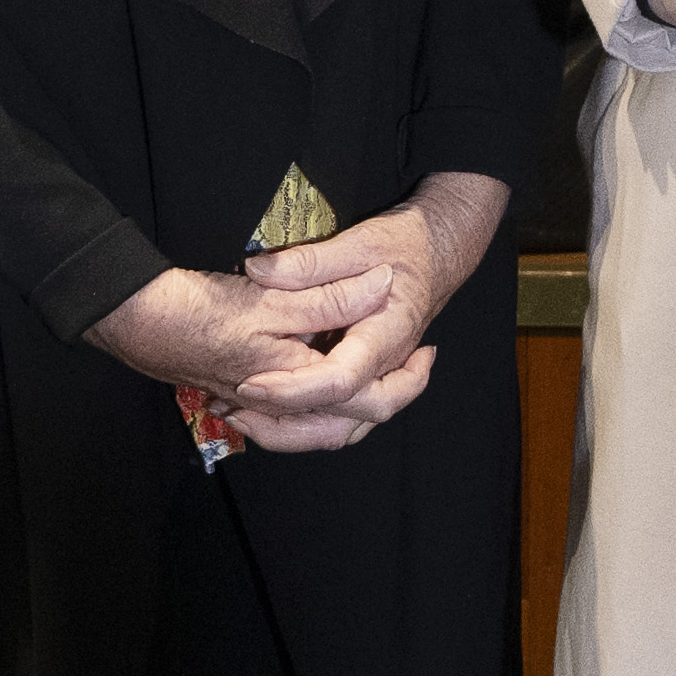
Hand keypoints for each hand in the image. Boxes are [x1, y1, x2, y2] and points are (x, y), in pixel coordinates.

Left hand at [136, 169, 511, 451]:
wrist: (438, 252)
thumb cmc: (402, 245)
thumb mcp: (358, 240)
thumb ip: (310, 261)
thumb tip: (259, 271)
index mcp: (386, 335)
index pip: (341, 380)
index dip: (294, 388)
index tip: (251, 383)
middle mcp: (387, 367)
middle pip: (345, 422)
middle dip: (287, 426)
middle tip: (238, 408)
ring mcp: (381, 378)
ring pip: (344, 430)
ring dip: (294, 434)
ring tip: (244, 418)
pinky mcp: (369, 380)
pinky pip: (342, 419)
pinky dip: (305, 424)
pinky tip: (268, 413)